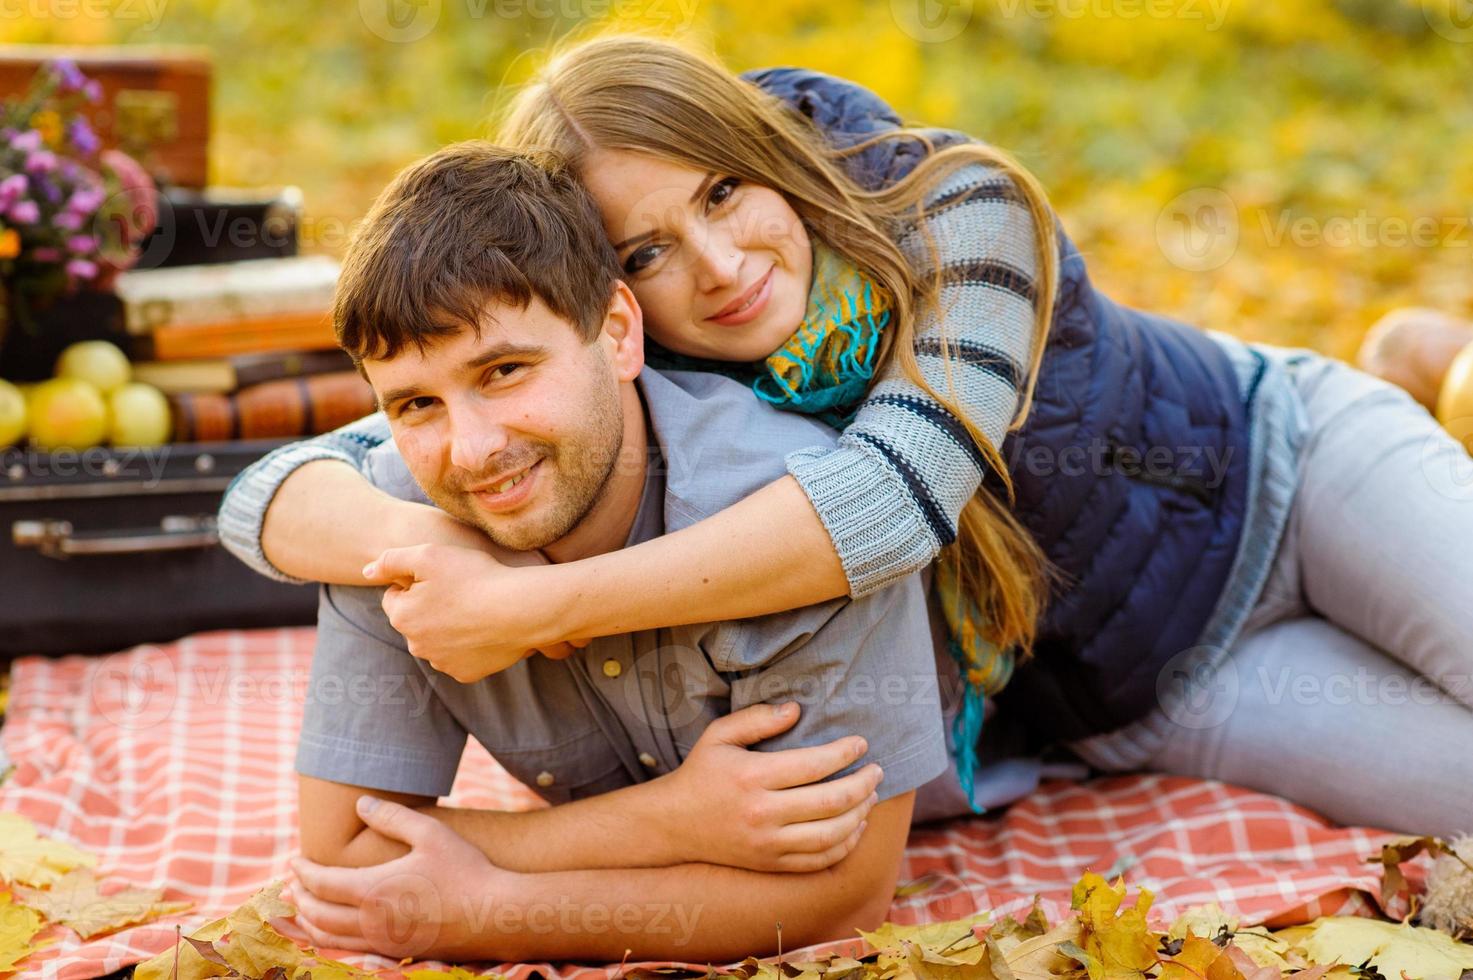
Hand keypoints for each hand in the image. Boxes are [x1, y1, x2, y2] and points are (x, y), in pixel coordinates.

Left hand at [279, 796, 514, 961]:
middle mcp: (371, 921)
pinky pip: (350, 951)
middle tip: (292, 884)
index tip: (294, 860)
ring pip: (329, 938)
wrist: (494, 914)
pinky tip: (334, 931)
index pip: (322, 883)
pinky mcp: (397, 953)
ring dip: (309, 922)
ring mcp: (383, 941)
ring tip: (302, 909)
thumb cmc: (465, 870)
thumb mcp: (430, 833)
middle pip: (318, 914)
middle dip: (300, 897)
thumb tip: (360, 803)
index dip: (303, 871)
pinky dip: (330, 940)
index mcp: (373, 890)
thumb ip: (392, 816)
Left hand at [364, 543, 588, 682]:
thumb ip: (391, 560)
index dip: (417, 582)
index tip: (442, 576)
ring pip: (437, 639)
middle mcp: (416, 646)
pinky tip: (485, 628)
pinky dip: (469, 644)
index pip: (396, 597)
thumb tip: (366, 571)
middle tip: (460, 590)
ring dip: (449, 626)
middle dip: (430, 607)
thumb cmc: (475, 577)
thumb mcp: (428, 554)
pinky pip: (460, 656)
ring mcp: (442, 663)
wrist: (520, 610)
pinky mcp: (467, 674)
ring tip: (475, 608)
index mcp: (402, 617)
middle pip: (416, 620)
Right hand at [655, 702, 882, 872]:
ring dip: (860, 814)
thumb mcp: (719, 735)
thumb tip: (796, 709)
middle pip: (831, 801)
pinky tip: (855, 826)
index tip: (862, 743)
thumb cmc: (701, 772)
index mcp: (752, 776)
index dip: (845, 753)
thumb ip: (757, 718)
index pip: (814, 765)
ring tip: (871, 796)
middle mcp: (762, 813)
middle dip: (863, 783)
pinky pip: (819, 860)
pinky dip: (845, 844)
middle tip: (877, 770)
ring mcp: (768, 844)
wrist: (674, 824)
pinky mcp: (771, 864)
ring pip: (832, 834)